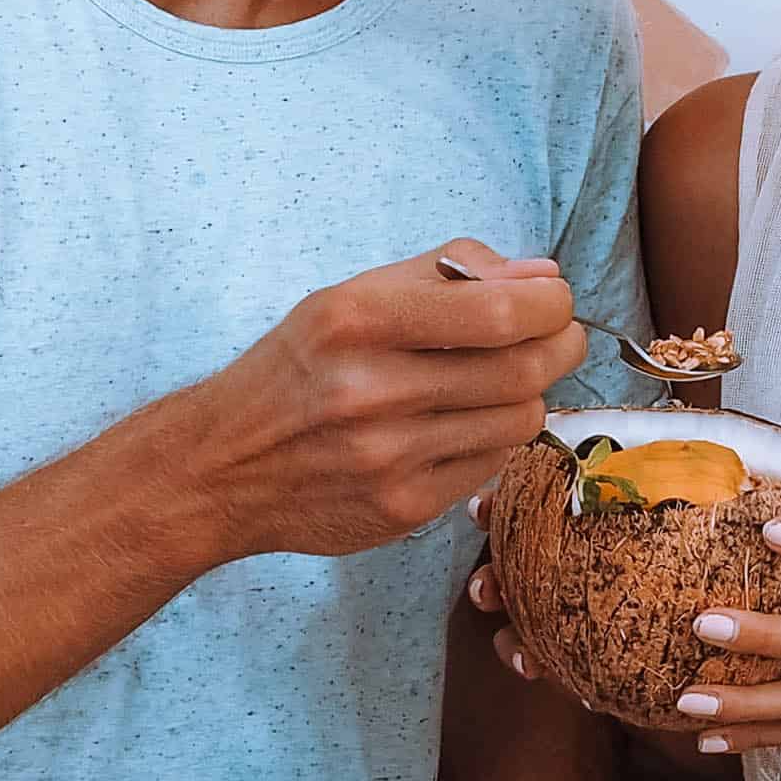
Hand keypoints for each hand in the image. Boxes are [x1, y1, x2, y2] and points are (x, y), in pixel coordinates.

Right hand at [164, 239, 584, 564]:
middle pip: (523, 368)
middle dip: (559, 346)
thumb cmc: (299, 369)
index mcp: (358, 320)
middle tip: (555, 338)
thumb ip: (450, 273)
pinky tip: (461, 425)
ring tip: (498, 382)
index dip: (550, 304)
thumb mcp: (351, 297)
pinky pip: (491, 464)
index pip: (501, 311)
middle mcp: (372, 389)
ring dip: (527, 395)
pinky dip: (493, 439)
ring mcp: (389, 456)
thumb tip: (544, 276)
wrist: (221, 467)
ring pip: (519, 419)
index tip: (552, 300)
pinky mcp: (403, 506)